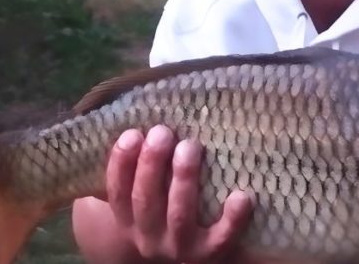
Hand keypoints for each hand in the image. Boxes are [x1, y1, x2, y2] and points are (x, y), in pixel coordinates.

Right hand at [72, 126, 253, 262]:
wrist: (192, 250)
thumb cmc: (165, 205)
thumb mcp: (144, 192)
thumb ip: (139, 164)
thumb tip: (144, 109)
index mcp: (127, 220)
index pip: (117, 192)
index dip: (120, 163)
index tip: (132, 133)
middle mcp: (148, 237)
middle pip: (145, 201)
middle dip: (152, 164)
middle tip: (162, 131)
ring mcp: (179, 247)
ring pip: (179, 216)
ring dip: (183, 179)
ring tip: (190, 146)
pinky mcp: (210, 253)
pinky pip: (221, 239)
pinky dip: (232, 219)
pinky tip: (241, 196)